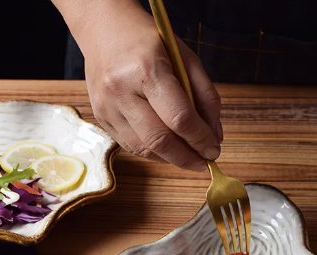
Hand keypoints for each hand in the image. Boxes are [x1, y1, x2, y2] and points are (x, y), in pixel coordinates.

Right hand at [77, 5, 221, 170]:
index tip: (214, 150)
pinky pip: (132, 146)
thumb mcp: (186, 59)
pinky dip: (154, 152)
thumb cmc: (149, 42)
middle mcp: (121, 91)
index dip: (200, 139)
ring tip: (189, 156)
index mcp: (146, 69)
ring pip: (144, 149)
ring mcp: (107, 108)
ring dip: (171, 158)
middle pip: (160, 140)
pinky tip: (168, 148)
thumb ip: (205, 97)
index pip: (179, 118)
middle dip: (187, 158)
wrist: (104, 31)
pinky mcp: (101, 119)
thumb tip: (215, 136)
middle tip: (204, 162)